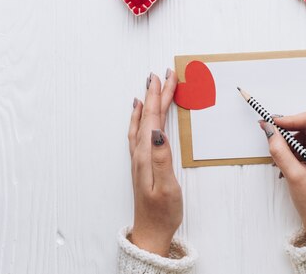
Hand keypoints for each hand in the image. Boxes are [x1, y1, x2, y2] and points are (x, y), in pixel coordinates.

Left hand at [128, 70, 181, 256]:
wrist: (151, 232)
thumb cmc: (162, 211)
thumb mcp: (166, 186)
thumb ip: (162, 157)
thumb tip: (159, 130)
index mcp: (147, 154)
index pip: (154, 118)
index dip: (160, 96)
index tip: (165, 77)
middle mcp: (140, 152)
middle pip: (149, 115)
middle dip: (157, 93)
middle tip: (164, 73)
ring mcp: (139, 157)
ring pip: (144, 121)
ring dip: (149, 102)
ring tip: (152, 86)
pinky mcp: (142, 162)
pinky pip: (140, 131)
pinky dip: (141, 117)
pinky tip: (141, 112)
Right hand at [260, 109, 305, 242]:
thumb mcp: (294, 176)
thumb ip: (280, 150)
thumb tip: (270, 130)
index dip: (291, 119)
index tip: (274, 124)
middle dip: (291, 132)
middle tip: (274, 139)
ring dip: (294, 142)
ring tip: (284, 160)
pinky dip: (300, 149)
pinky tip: (292, 162)